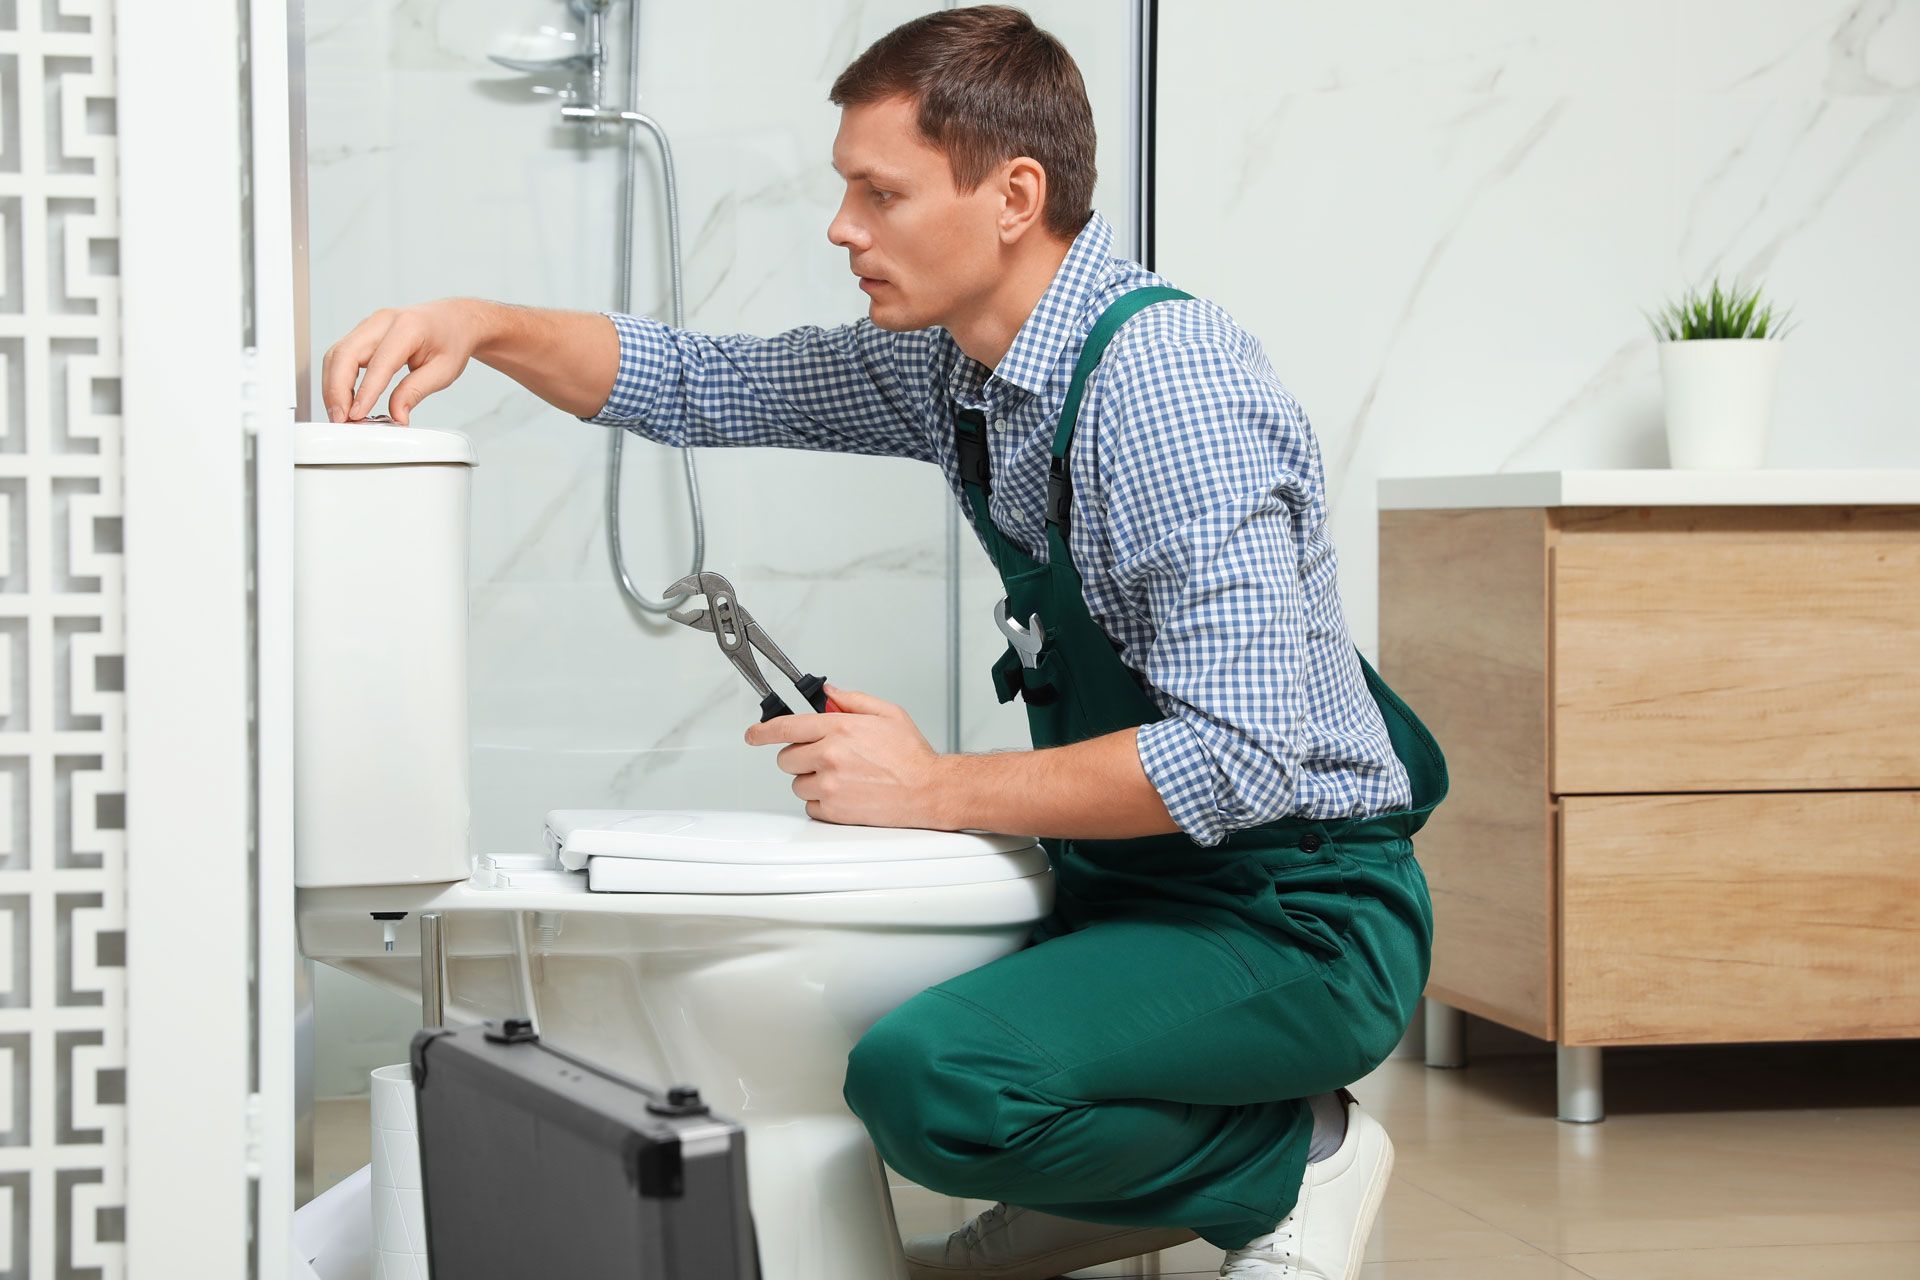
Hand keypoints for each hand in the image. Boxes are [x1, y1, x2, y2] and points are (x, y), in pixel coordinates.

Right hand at [321, 298, 490, 424]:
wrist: (454, 320)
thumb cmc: (451, 341)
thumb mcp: (444, 371)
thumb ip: (416, 392)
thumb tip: (396, 415)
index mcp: (407, 327)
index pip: (378, 362)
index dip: (364, 391)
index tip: (356, 415)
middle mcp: (382, 321)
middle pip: (345, 354)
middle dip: (336, 390)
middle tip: (340, 419)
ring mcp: (369, 325)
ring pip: (337, 354)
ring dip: (333, 386)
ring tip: (340, 414)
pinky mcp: (363, 334)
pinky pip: (341, 355)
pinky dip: (337, 379)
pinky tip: (343, 400)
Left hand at [745, 684, 949, 827]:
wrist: (928, 790)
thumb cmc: (911, 755)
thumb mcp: (887, 713)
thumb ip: (852, 700)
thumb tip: (828, 695)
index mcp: (840, 728)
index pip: (786, 726)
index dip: (763, 730)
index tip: (753, 734)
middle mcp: (831, 756)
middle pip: (787, 758)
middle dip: (801, 757)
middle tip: (824, 757)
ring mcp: (830, 785)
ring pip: (798, 784)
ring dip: (812, 781)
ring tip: (843, 778)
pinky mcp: (834, 811)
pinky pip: (810, 807)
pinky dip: (823, 802)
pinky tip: (846, 794)